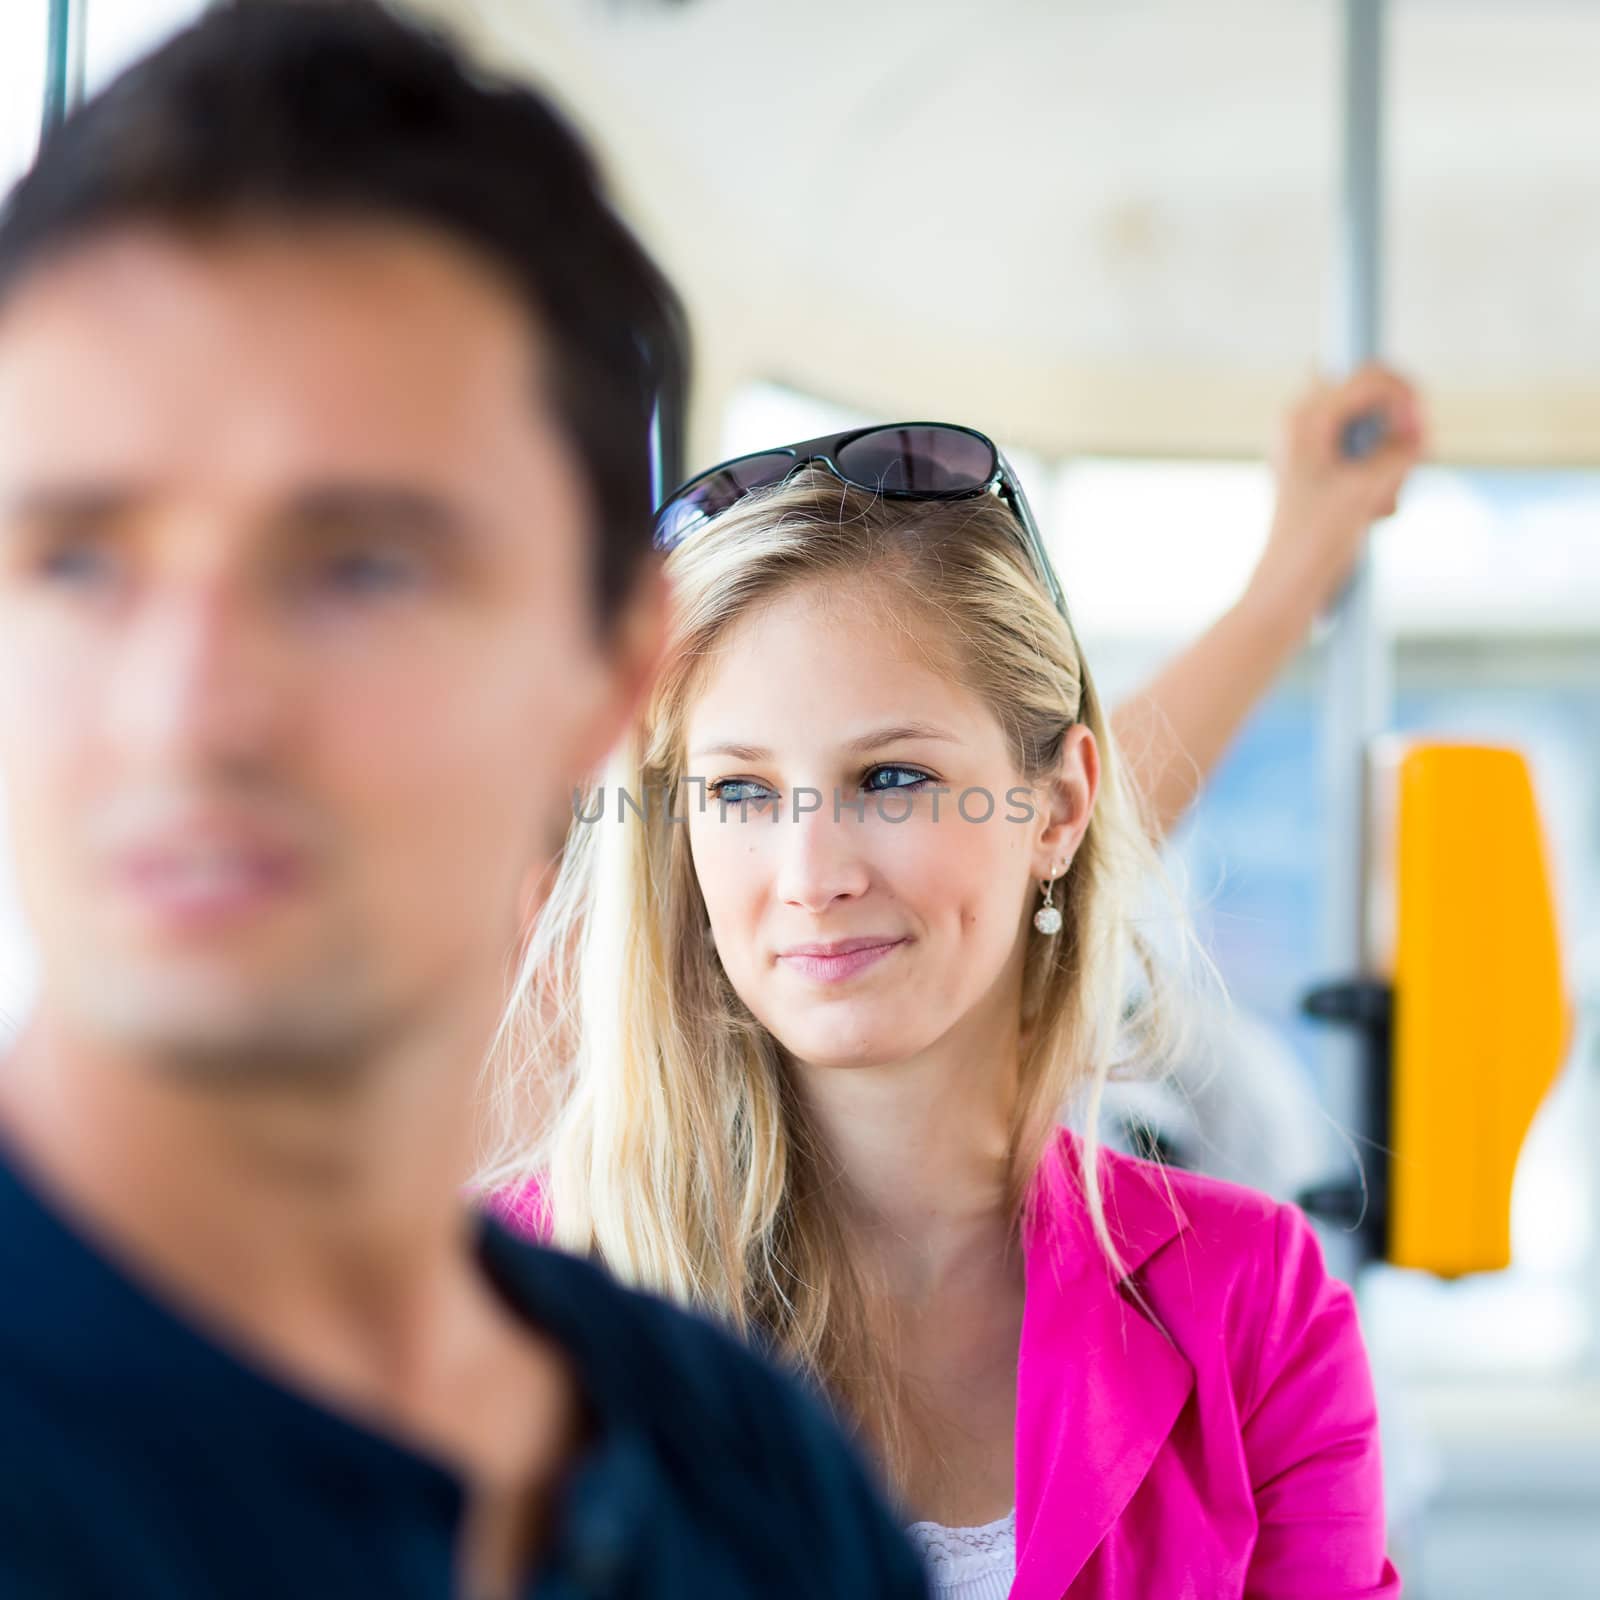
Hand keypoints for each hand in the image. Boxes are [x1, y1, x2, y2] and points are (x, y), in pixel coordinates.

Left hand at [1250, 363, 1426, 620]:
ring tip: (1379, 507)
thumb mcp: (1366, 490)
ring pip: (1376, 432)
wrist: (1287, 587)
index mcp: (1303, 419)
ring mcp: (1312, 447)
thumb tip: (1418, 428)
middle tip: (1404, 471)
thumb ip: (1397, 449)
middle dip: (1399, 433)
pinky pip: (1368, 458)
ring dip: (1391, 465)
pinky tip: (1372, 515)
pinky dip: (1380, 482)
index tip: (1418, 430)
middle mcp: (1302, 424)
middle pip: (1375, 398)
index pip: (1371, 375)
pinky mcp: (1322, 470)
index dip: (1405, 396)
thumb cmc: (1314, 543)